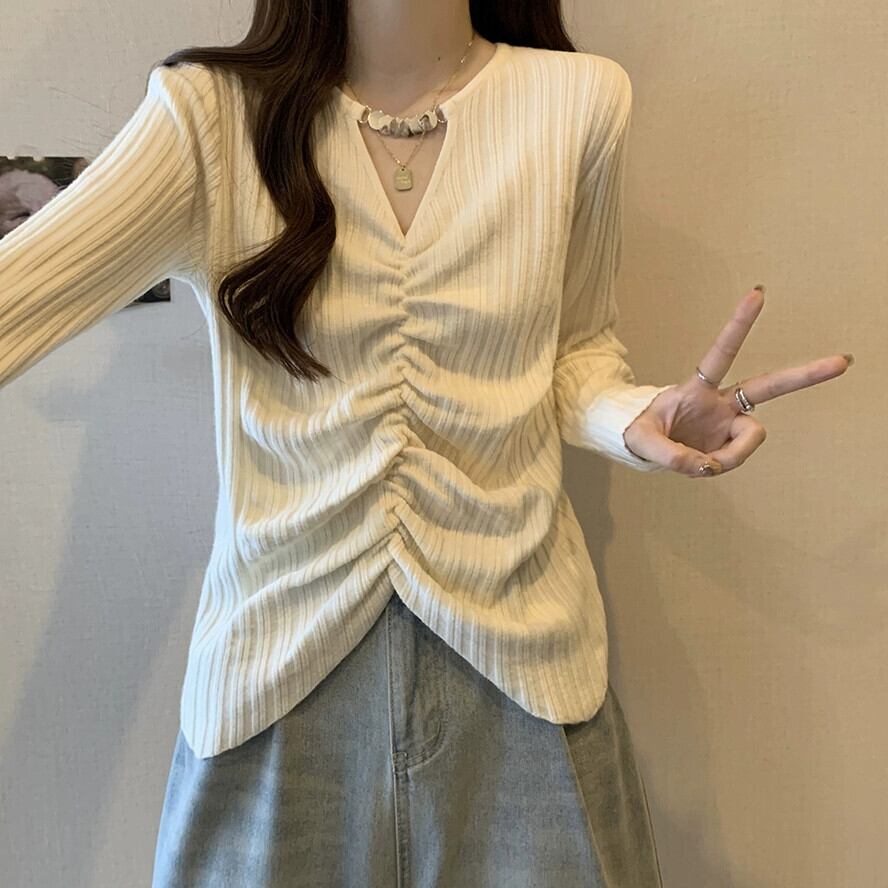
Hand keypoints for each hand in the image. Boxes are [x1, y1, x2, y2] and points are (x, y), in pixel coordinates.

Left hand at [622, 286, 853, 477]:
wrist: (640, 445)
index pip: (721, 353)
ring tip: (705, 464)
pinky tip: (702, 465)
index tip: (758, 293)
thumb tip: (705, 466)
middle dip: (805, 375)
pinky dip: (722, 465)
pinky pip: (736, 457)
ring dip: (734, 454)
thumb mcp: (640, 439)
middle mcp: (720, 402)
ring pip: (753, 435)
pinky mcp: (728, 442)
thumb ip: (669, 454)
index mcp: (697, 388)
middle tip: (843, 361)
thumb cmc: (637, 431)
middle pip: (769, 386)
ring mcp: (727, 423)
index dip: (739, 325)